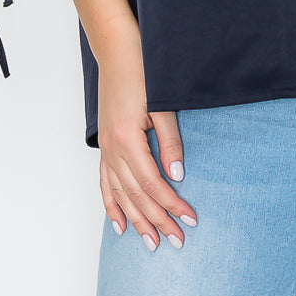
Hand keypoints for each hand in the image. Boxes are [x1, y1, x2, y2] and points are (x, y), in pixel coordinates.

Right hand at [96, 48, 197, 251]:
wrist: (117, 52)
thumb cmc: (142, 74)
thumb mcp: (161, 105)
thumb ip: (170, 142)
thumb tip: (177, 177)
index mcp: (127, 139)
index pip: (152, 183)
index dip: (172, 204)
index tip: (190, 219)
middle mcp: (112, 149)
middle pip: (136, 195)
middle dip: (157, 220)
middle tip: (176, 242)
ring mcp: (105, 149)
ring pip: (120, 194)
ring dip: (136, 220)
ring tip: (151, 243)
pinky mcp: (105, 146)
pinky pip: (105, 183)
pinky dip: (112, 205)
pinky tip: (119, 224)